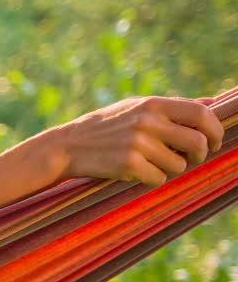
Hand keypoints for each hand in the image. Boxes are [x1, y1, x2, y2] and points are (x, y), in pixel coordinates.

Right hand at [52, 96, 223, 186]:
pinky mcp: (129, 164)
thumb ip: (173, 106)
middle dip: (200, 155)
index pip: (202, 114)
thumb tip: (212, 102)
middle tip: (191, 158)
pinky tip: (134, 171)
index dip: (215, 130)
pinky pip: (158, 178)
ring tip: (149, 162)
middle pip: (198, 143)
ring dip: (169, 168)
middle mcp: (148, 121)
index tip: (213, 141)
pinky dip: (150, 179)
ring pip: (179, 165)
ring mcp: (138, 143)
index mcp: (153, 104)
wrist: (67, 146)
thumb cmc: (106, 126)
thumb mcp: (136, 107)